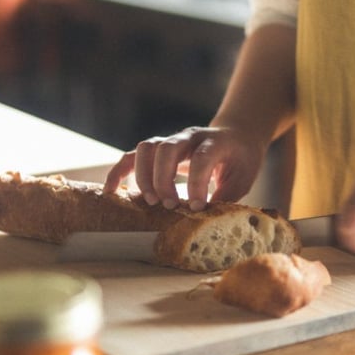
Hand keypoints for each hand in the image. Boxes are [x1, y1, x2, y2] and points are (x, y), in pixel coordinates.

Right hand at [103, 126, 265, 209]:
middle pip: (167, 149)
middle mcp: (190, 136)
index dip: (196, 183)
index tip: (197, 207)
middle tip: (169, 205)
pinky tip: (111, 190)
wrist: (237, 134)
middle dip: (163, 180)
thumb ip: (226, 196)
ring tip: (151, 202)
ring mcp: (171, 140)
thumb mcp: (243, 178)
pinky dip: (119, 171)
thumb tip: (206, 221)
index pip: (201, 158)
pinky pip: (132, 156)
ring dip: (144, 176)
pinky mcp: (157, 149)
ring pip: (147, 148)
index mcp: (216, 142)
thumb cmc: (241, 158)